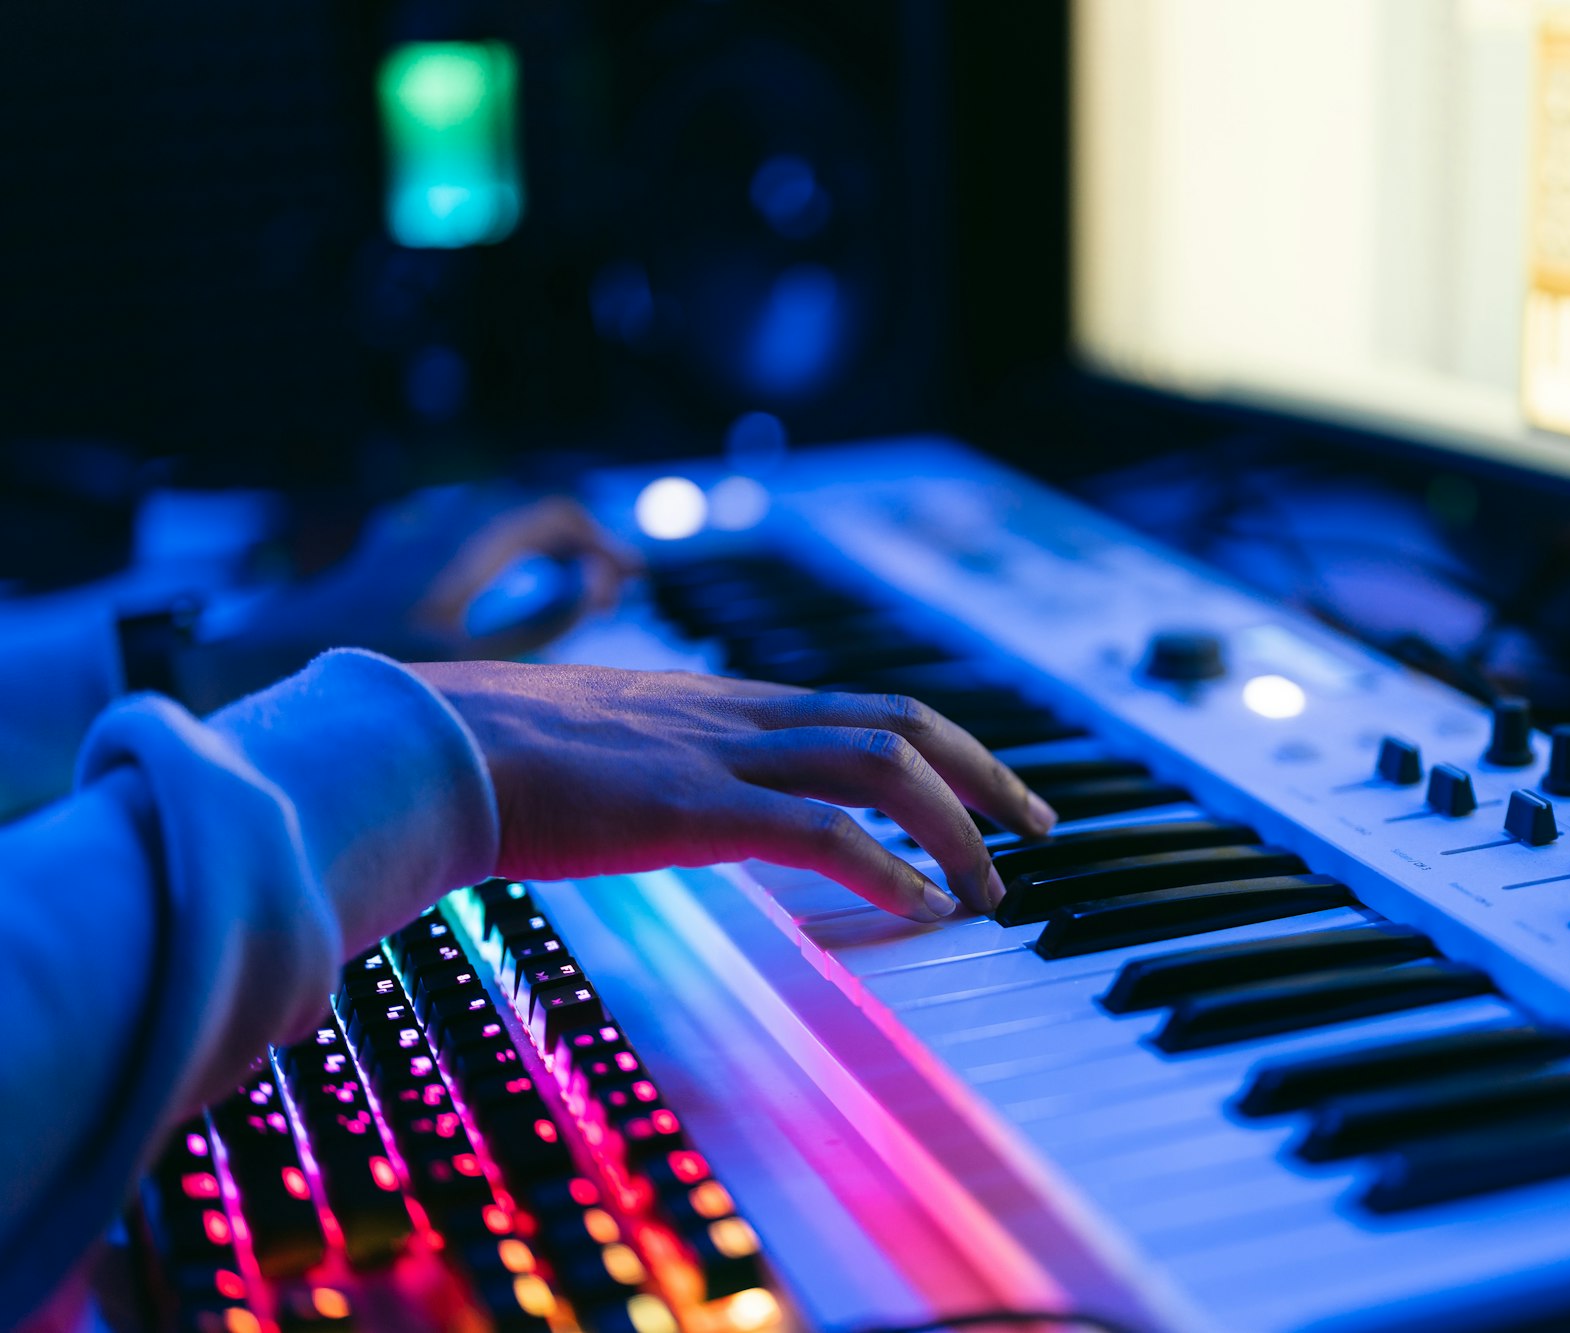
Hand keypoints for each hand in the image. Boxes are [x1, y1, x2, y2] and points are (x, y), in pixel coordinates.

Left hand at [185, 494, 642, 708]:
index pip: (552, 513)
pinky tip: (492, 592)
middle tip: (611, 580)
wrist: (248, 664)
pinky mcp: (381, 564)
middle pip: (524, 513)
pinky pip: (457, 539)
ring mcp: (405, 542)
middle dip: (575, 541)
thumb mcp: (471, 658)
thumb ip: (540, 620)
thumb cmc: (364, 672)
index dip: (599, 541)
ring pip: (490, 524)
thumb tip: (592, 586)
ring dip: (535, 546)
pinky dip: (495, 555)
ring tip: (567, 584)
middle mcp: (436, 529)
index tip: (628, 578)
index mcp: (463, 542)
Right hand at [409, 661, 1057, 921]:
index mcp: (711, 703)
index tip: (977, 786)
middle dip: (983, 772)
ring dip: (956, 826)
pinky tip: (923, 912)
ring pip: (883, 765)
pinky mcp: (694, 805)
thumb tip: (641, 804)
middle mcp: (732, 714)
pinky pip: (825, 832)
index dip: (932, 744)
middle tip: (1035, 827)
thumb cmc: (475, 756)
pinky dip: (891, 870)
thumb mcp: (585, 753)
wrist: (411, 745)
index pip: (854, 707)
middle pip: (898, 720)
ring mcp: (717, 753)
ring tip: (994, 888)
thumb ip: (635, 770)